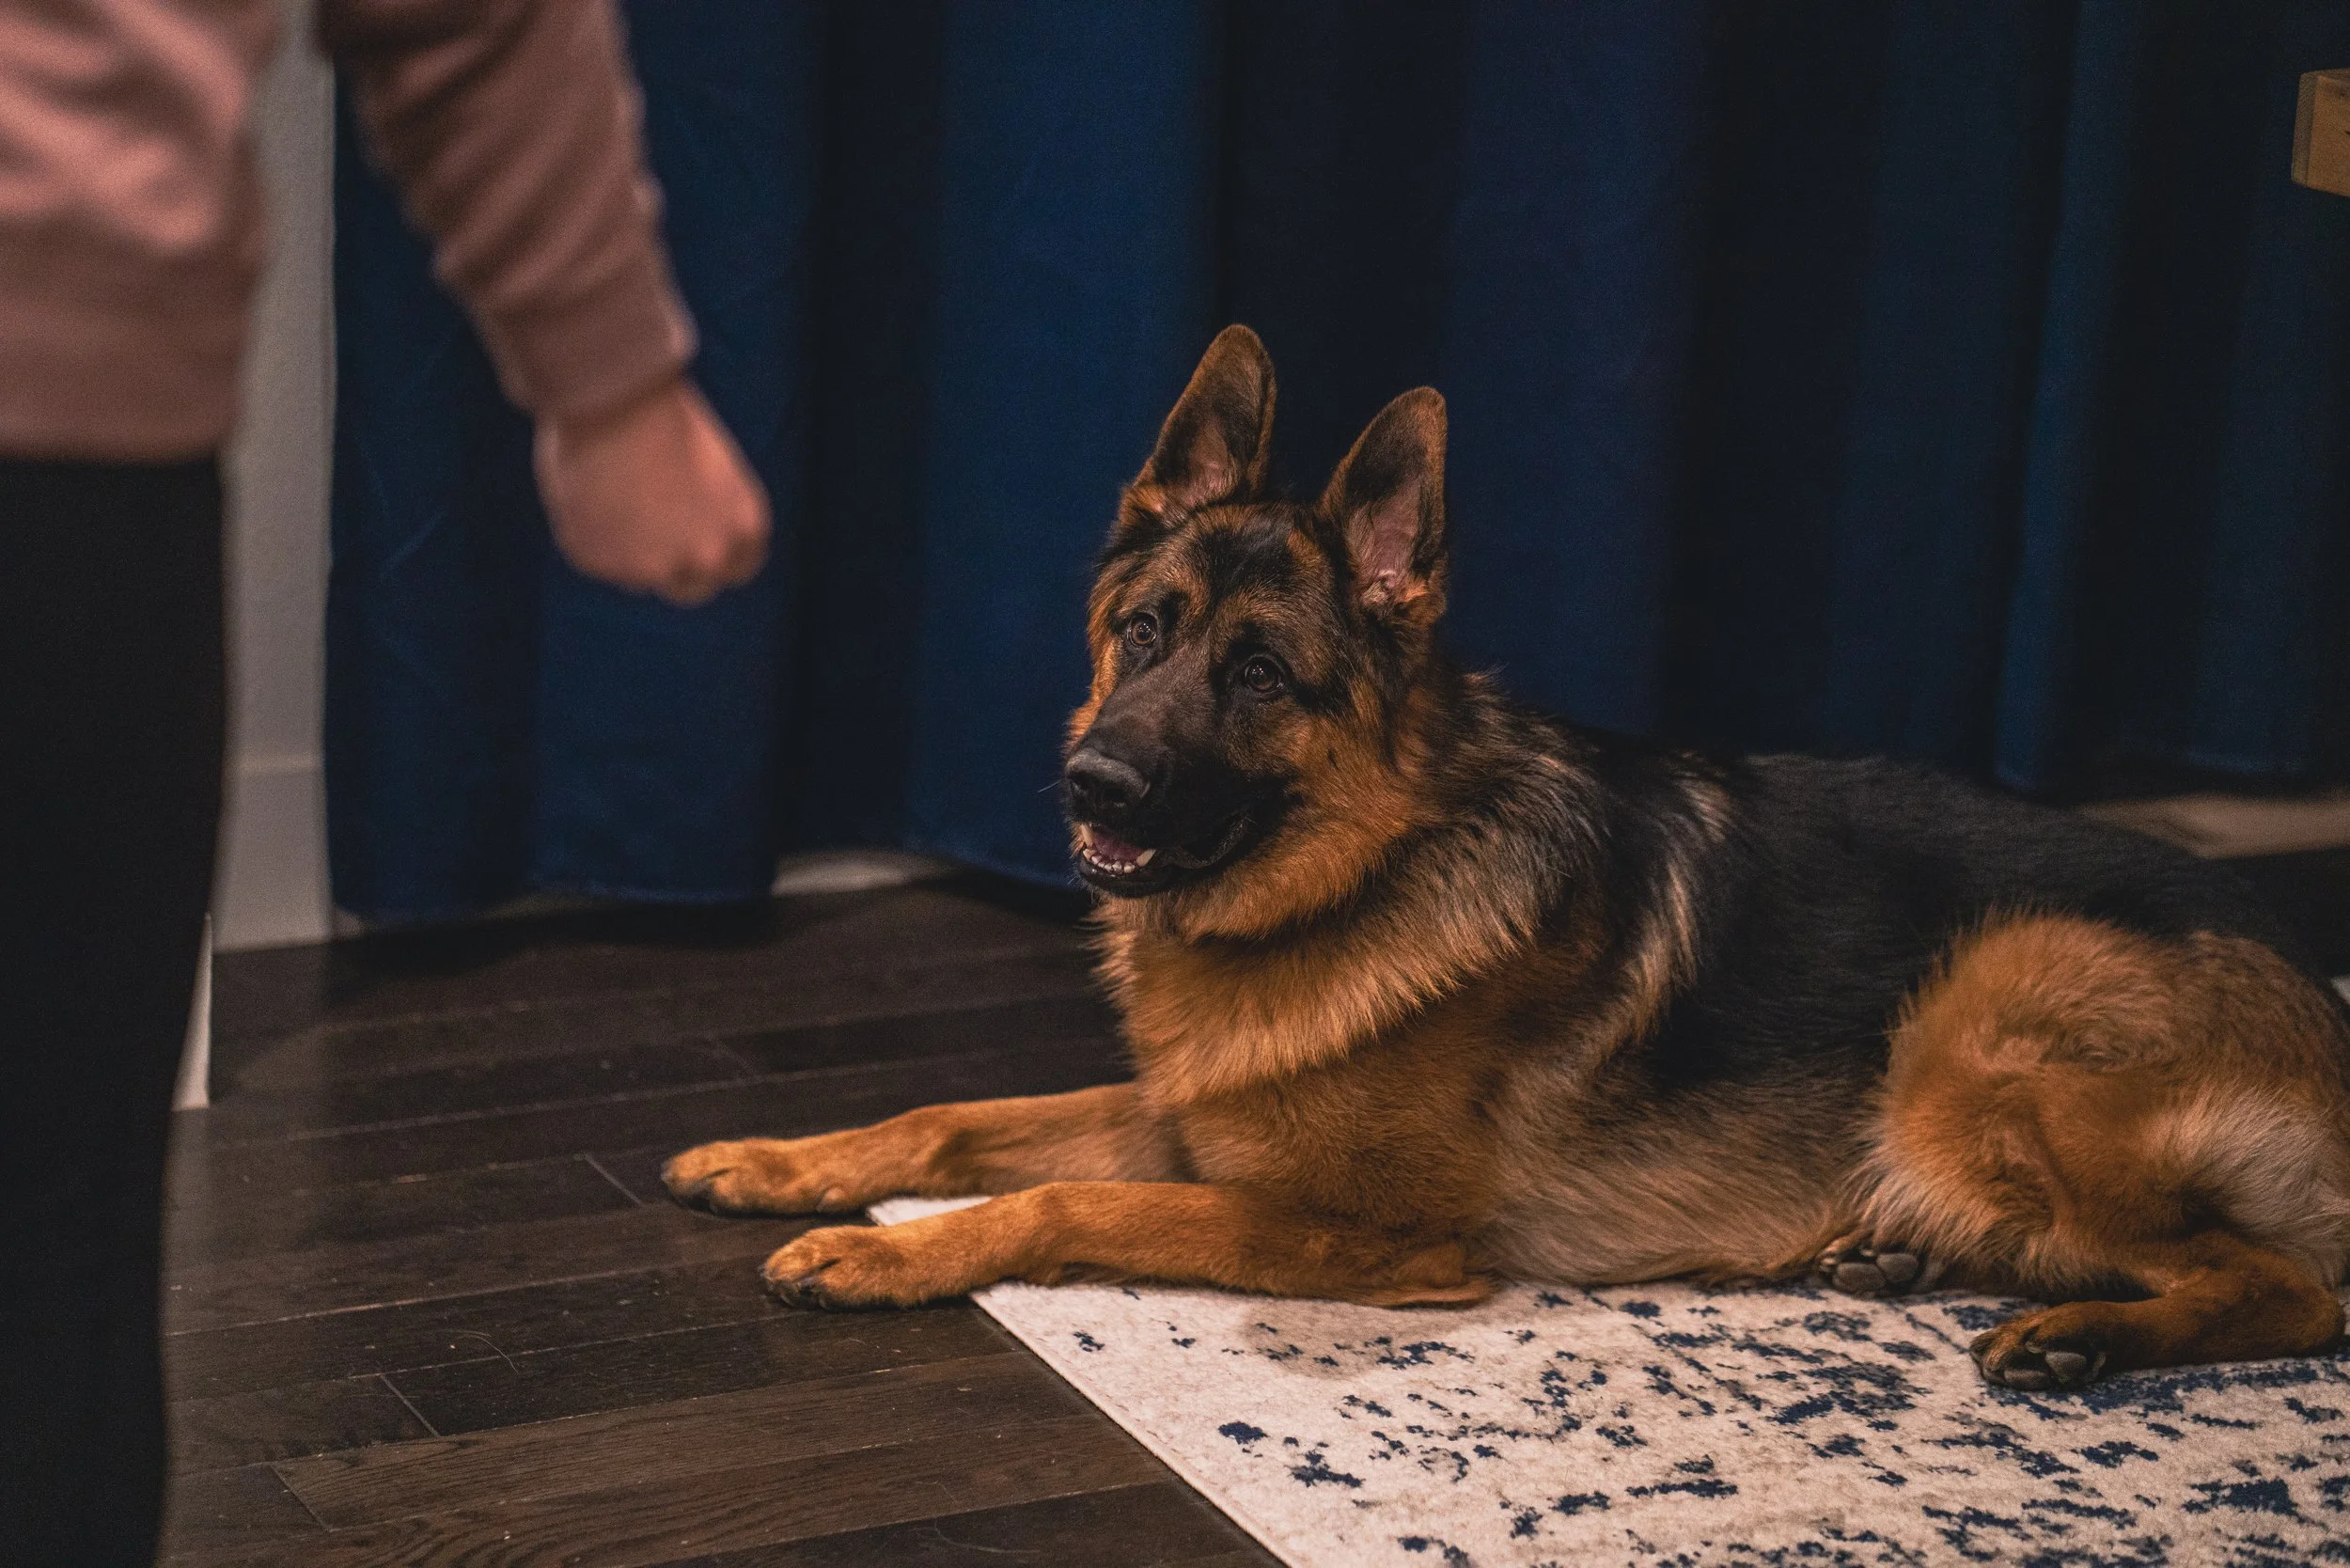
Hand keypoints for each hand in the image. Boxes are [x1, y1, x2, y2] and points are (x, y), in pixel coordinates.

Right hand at [534, 377, 769, 604]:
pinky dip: (586, 532)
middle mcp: (706, 556)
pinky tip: (583, 489)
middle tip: (648, 539)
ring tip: (607, 488)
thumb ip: (699, 512)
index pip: (738, 568)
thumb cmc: (659, 413)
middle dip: (672, 569)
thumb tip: (674, 536)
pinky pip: (592, 555)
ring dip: (624, 548)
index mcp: (744, 527)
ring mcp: (652, 567)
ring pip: (636, 574)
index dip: (716, 560)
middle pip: (693, 588)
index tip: (696, 548)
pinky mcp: (600, 564)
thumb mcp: (704, 467)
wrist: (612, 397)